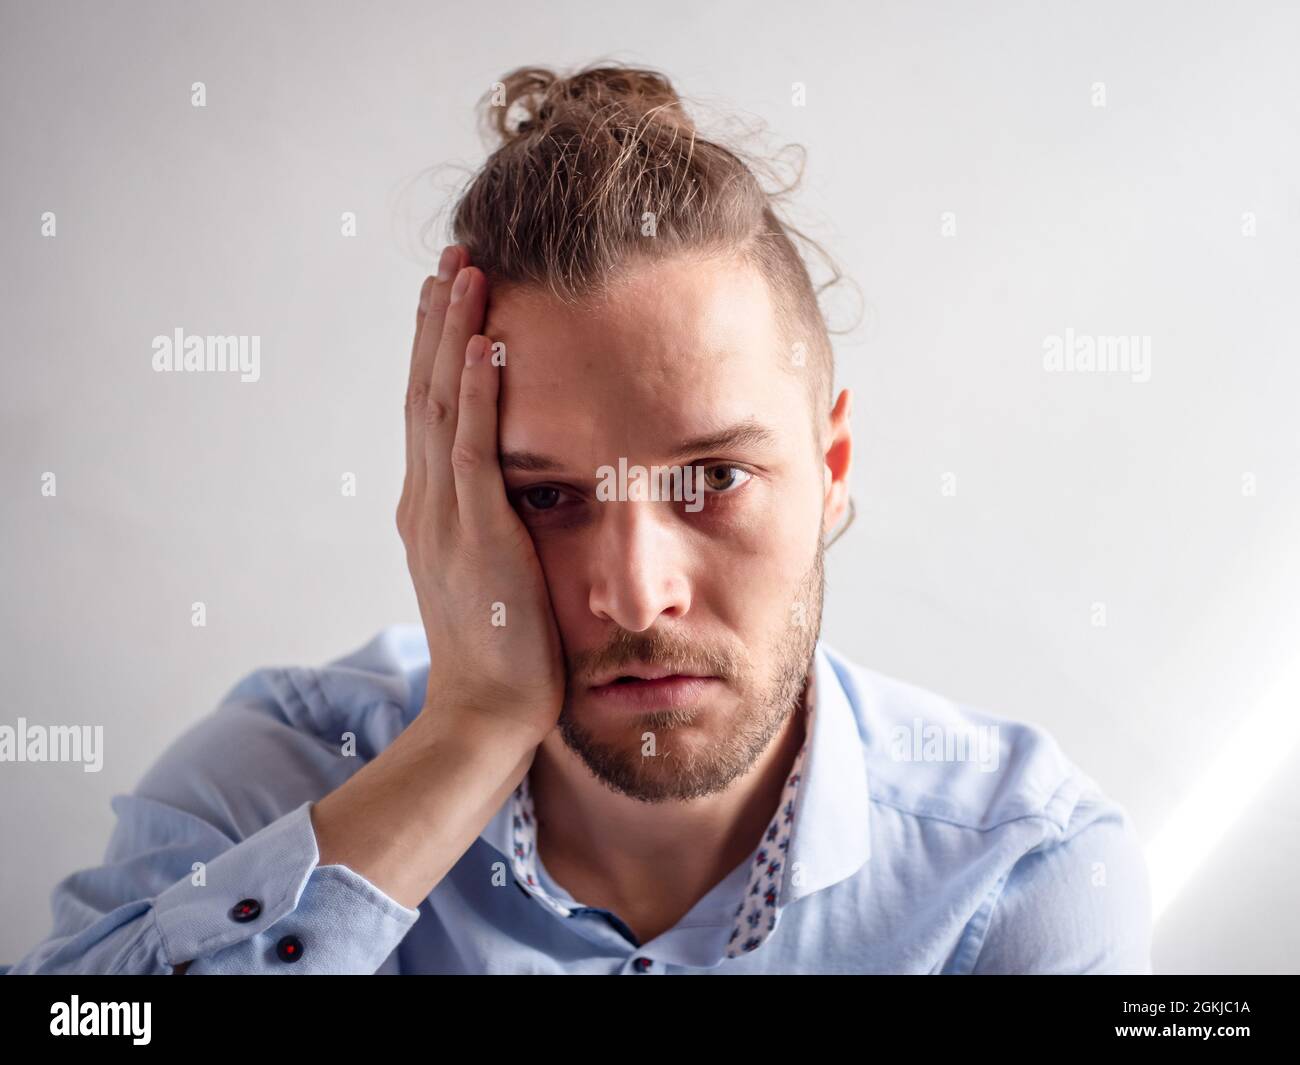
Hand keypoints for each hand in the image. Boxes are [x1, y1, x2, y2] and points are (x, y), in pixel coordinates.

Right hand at [397, 246, 565, 746]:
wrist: (487, 714)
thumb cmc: (505, 648)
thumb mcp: (496, 570)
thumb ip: (497, 521)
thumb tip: (529, 486)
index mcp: (431, 508)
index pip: (429, 410)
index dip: (437, 347)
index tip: (453, 294)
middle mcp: (427, 502)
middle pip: (423, 390)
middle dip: (437, 321)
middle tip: (453, 257)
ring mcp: (444, 517)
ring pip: (438, 405)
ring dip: (451, 334)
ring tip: (464, 272)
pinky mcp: (477, 536)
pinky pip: (472, 450)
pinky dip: (473, 393)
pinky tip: (483, 344)